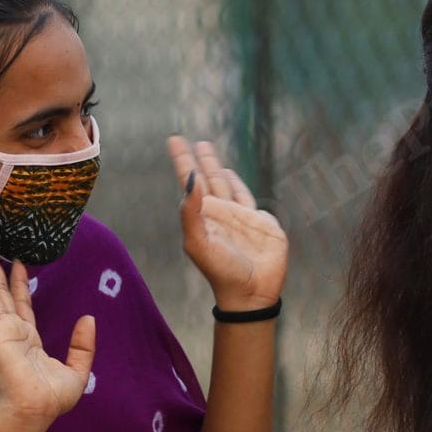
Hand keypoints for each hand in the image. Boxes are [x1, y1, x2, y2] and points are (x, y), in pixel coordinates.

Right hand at [0, 247, 94, 425]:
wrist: (37, 410)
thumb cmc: (53, 398)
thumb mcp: (77, 369)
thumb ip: (83, 345)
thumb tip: (89, 318)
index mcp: (29, 338)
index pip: (22, 304)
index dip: (19, 283)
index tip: (17, 262)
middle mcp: (12, 330)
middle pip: (1, 292)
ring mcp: (1, 330)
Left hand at [170, 136, 286, 311]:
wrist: (251, 292)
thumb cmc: (221, 270)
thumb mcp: (198, 243)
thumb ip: (191, 211)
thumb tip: (191, 178)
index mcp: (201, 215)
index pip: (189, 181)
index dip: (182, 160)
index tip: (174, 139)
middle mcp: (217, 212)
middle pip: (205, 177)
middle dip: (198, 158)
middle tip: (188, 139)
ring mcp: (238, 215)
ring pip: (225, 182)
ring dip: (215, 166)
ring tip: (206, 148)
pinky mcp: (258, 221)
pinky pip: (245, 196)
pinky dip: (237, 182)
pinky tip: (230, 172)